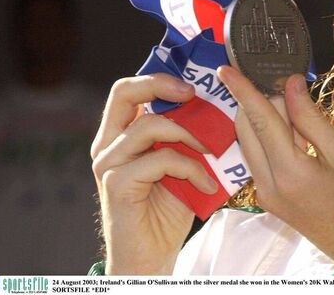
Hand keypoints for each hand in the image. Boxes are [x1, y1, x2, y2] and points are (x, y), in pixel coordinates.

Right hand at [90, 74, 218, 274]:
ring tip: (213, 151)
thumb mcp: (184, 162)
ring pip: (149, 126)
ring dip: (189, 134)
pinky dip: (192, 168)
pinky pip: (161, 159)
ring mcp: (108, 163)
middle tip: (193, 94)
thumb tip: (225, 107)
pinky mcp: (117, 184)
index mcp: (121, 134)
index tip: (193, 81)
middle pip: (124, 92)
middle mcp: (108, 144)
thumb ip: (190, 135)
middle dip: (161, 85)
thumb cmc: (170, 208)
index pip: (129, 89)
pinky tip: (208, 185)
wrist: (153, 255)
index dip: (159, 77)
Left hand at [218, 66, 333, 264]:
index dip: (243, 91)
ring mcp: (265, 194)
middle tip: (285, 86)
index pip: (259, 121)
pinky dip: (268, 138)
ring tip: (295, 110)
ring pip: (249, 144)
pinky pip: (258, 158)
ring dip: (262, 120)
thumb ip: (311, 119)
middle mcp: (268, 185)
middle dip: (257, 102)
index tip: (226, 69)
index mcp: (289, 173)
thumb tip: (291, 85)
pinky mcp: (268, 198)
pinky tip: (295, 133)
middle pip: (246, 130)